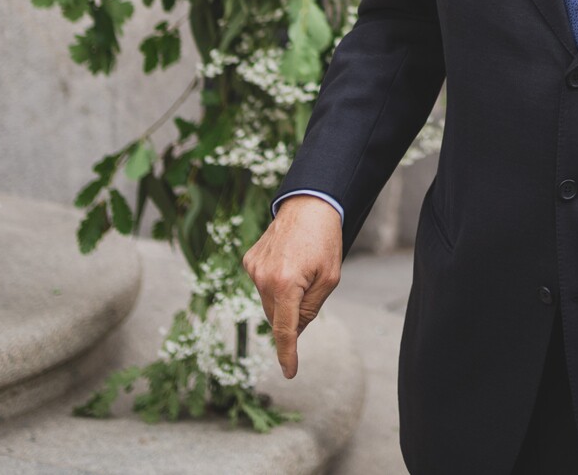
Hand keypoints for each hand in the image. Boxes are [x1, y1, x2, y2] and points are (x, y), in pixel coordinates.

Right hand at [242, 195, 342, 378]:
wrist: (308, 205)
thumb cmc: (324, 240)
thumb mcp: (329, 278)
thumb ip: (311, 308)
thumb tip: (293, 331)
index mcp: (285, 284)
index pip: (284, 329)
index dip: (288, 353)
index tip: (289, 372)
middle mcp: (262, 278)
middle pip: (277, 316)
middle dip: (292, 315)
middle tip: (311, 290)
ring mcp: (252, 268)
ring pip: (268, 302)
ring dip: (283, 298)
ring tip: (300, 269)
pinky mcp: (249, 260)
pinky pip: (262, 285)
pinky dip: (274, 284)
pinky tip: (287, 263)